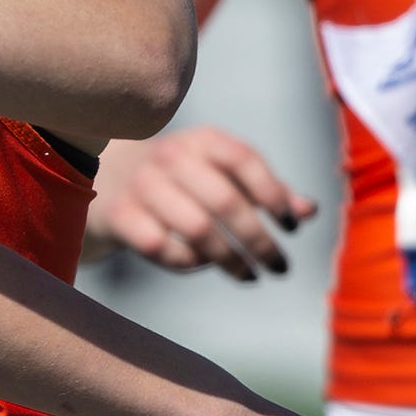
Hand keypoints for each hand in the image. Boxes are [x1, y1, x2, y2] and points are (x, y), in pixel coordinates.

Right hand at [89, 125, 318, 280]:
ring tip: (251, 276)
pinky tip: (204, 264)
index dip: (274, 195)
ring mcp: (142, 185)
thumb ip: (265, 189)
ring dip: (231, 260)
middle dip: (259, 240)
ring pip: (198, 230)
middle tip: (281, 267)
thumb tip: (310, 211)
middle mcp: (170, 156)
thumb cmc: (180, 178)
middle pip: (225, 201)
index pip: (245, 160)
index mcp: (201, 139)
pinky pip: (164, 248)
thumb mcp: (220, 172)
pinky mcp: (120, 216)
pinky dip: (190, 262)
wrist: (104, 177)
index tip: (293, 227)